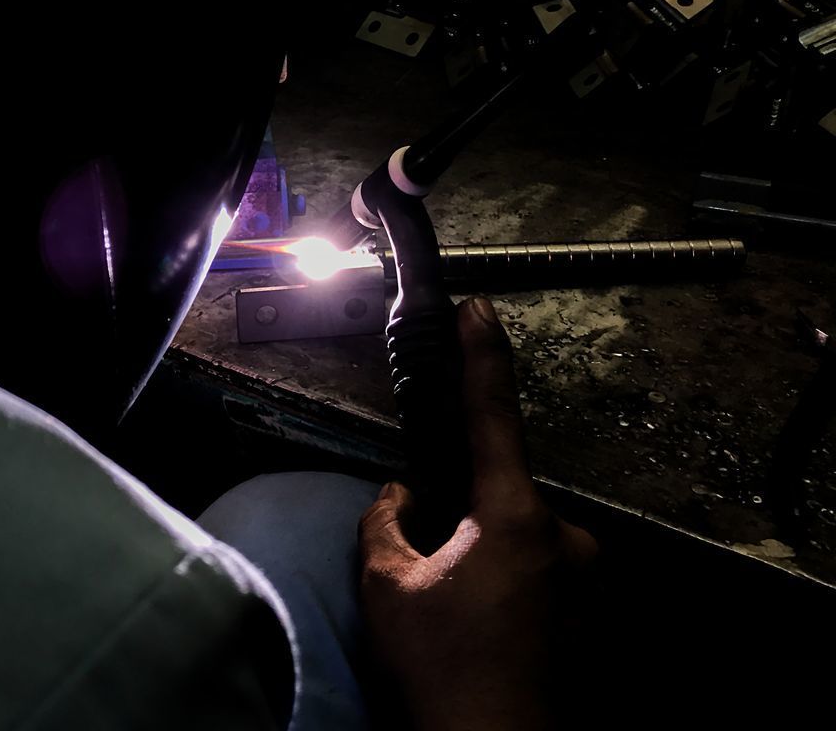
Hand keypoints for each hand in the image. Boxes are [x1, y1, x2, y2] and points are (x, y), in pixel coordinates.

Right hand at [358, 297, 596, 729]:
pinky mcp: (593, 608)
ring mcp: (587, 575)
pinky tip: (482, 628)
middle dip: (463, 515)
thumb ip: (387, 523)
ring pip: (516, 537)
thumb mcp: (389, 588)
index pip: (492, 416)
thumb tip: (400, 496)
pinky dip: (506, 583)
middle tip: (430, 573)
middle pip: (499, 494)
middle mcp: (565, 536)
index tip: (481, 309)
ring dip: (484, 554)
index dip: (483, 358)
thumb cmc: (444, 671)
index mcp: (515, 518)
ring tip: (455, 613)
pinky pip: (537, 570)